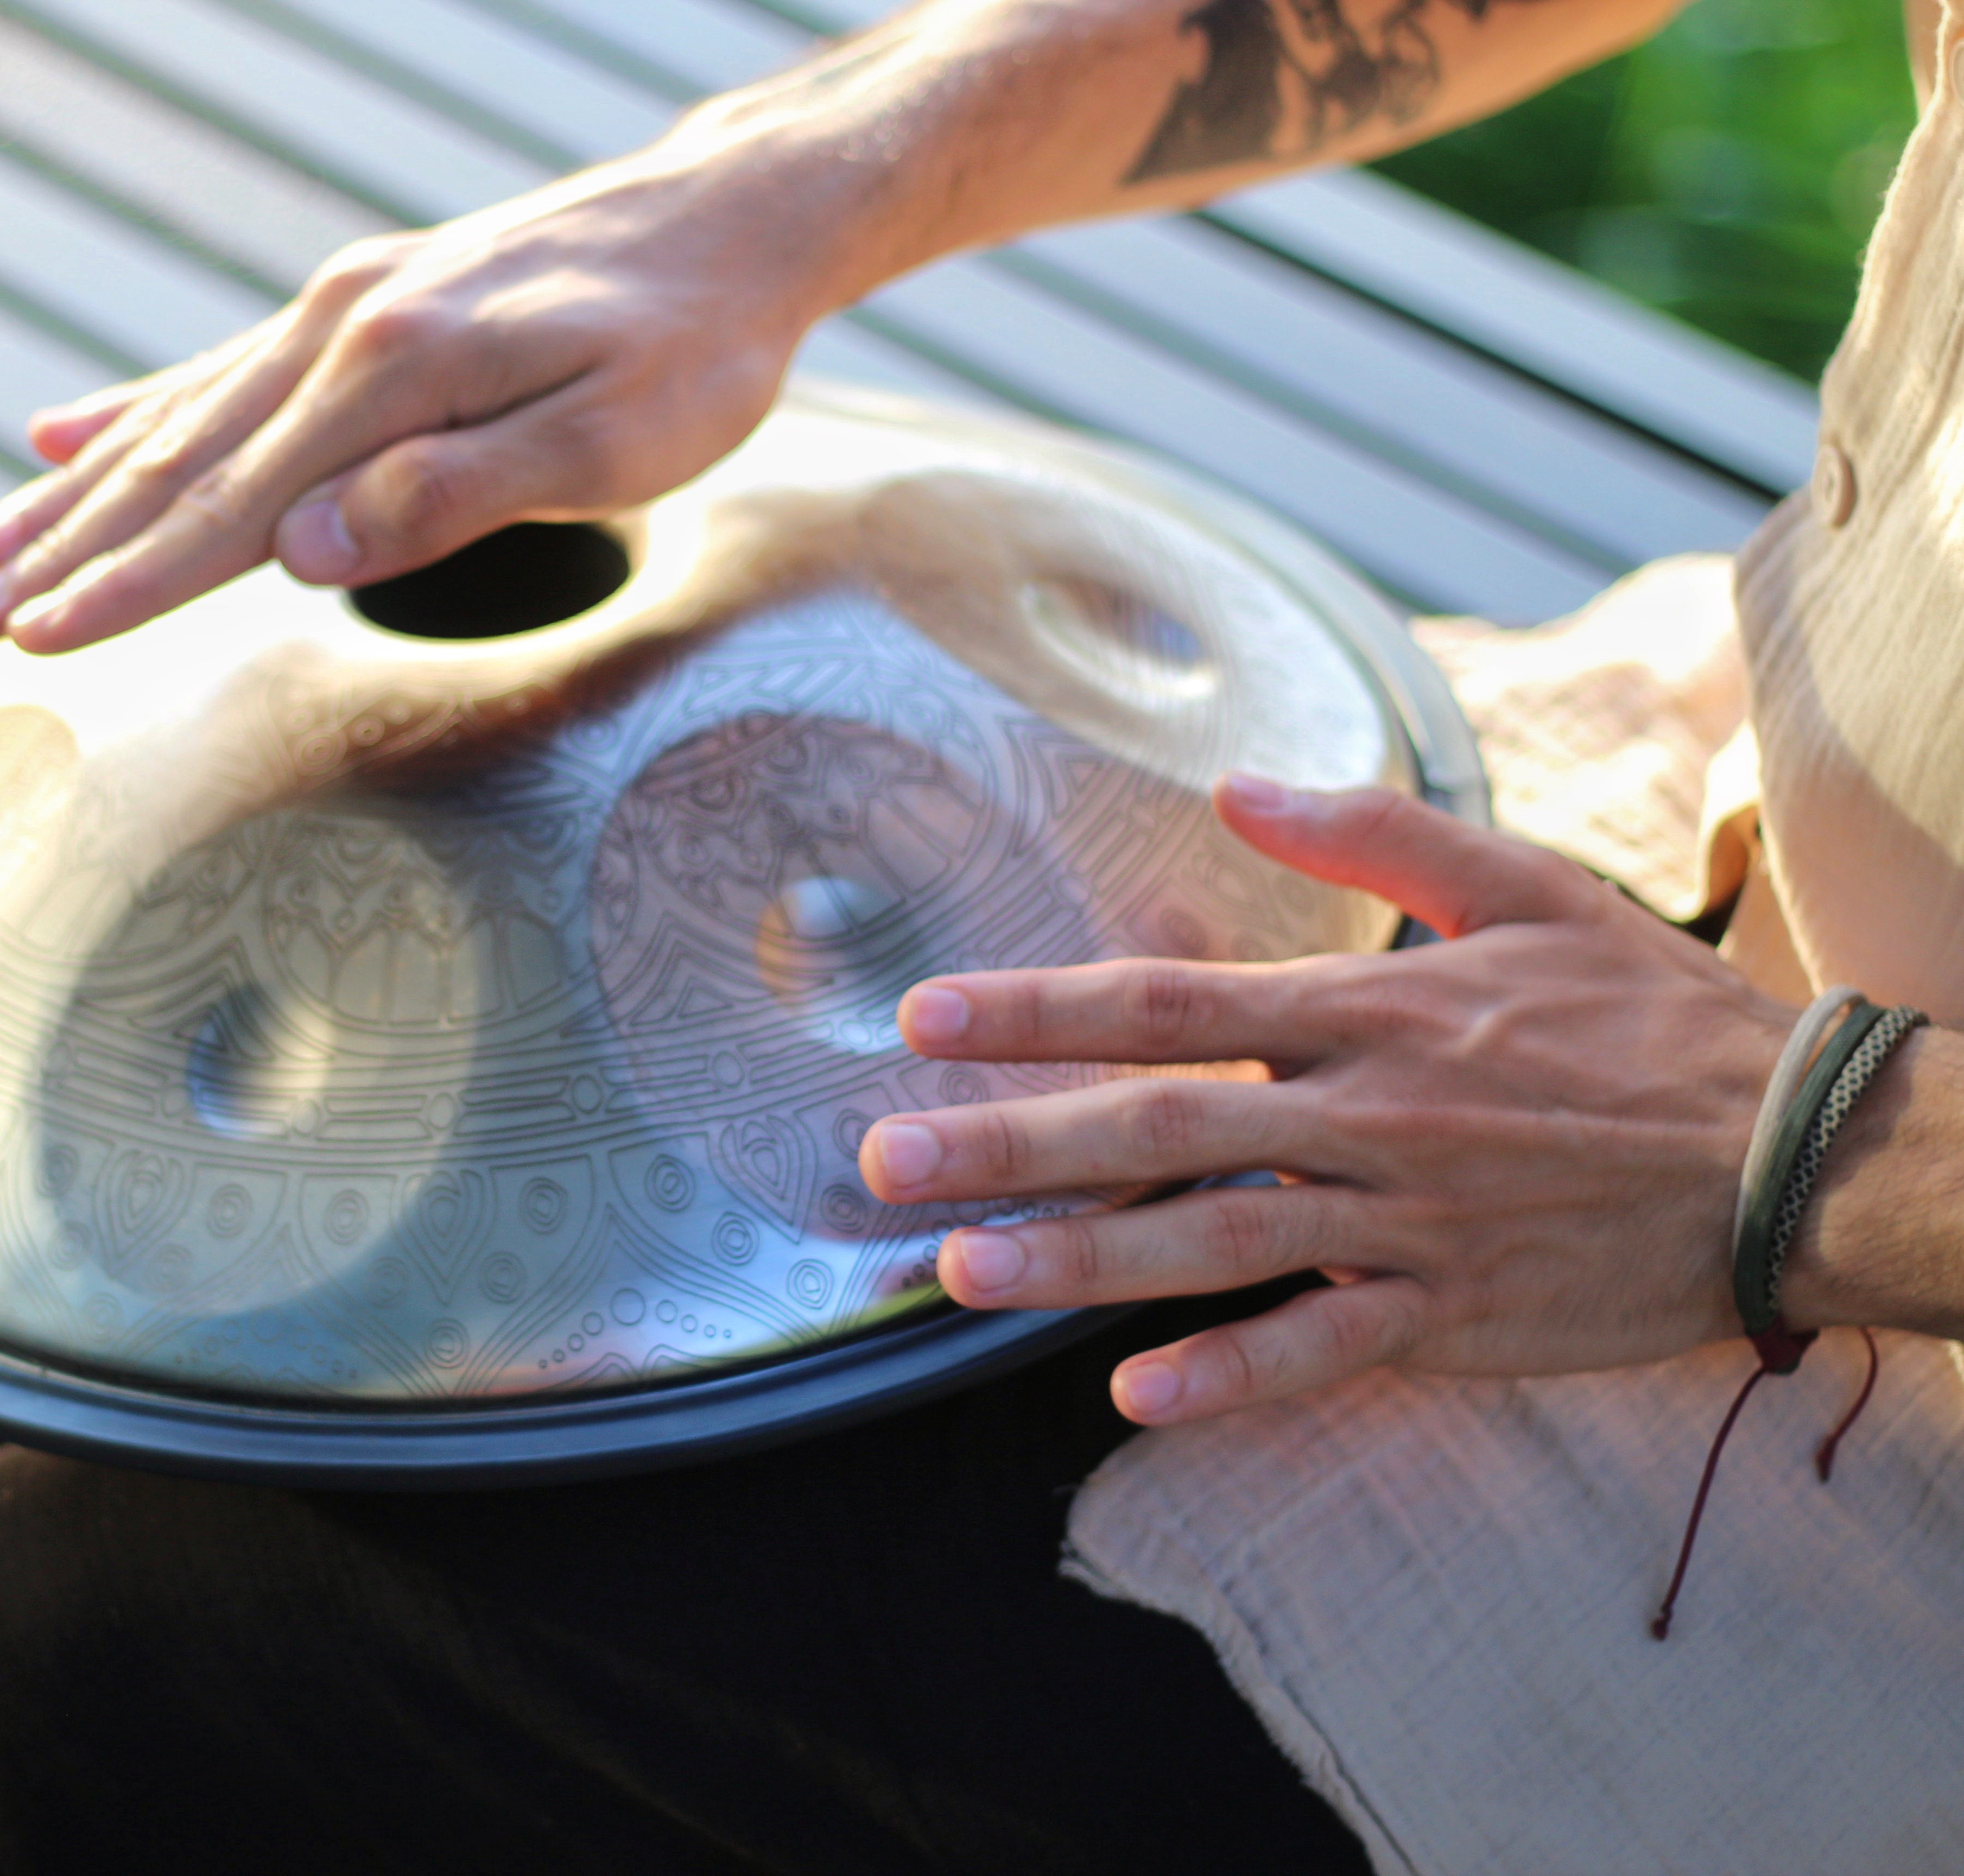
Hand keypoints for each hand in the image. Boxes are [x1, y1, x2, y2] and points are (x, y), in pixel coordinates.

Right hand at [0, 147, 835, 654]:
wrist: (730, 218)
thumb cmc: (695, 350)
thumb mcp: (610, 441)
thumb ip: (457, 495)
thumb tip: (304, 553)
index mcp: (395, 373)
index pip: (234, 509)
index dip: (129, 585)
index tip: (37, 640)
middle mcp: (341, 329)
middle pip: (176, 466)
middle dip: (63, 554)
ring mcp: (340, 308)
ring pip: (176, 419)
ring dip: (72, 496)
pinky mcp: (357, 304)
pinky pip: (217, 371)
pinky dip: (131, 413)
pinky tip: (58, 438)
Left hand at [857, 776, 1792, 1425]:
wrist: (1795, 1152)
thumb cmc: (1648, 1017)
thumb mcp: (1527, 890)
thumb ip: (1375, 833)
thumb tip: (1234, 787)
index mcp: (1369, 1009)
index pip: (1168, 1002)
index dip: (1038, 1011)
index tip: (923, 1017)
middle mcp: (1367, 1115)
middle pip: (1157, 1128)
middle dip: (1010, 1143)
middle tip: (883, 1161)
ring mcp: (1406, 1223)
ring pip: (1214, 1242)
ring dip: (1080, 1263)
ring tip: (960, 1271)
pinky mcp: (1453, 1316)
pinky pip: (1324, 1348)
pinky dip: (1232, 1374)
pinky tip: (1133, 1396)